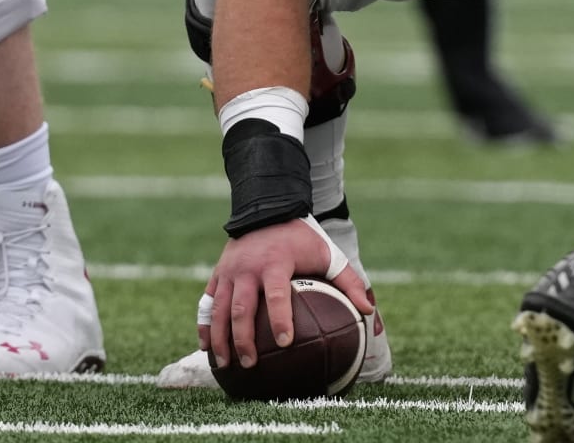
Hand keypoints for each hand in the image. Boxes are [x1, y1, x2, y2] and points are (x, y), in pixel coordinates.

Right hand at [202, 216, 372, 367]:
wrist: (267, 209)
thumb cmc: (301, 237)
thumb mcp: (328, 253)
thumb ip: (349, 282)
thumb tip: (368, 310)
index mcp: (275, 263)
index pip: (277, 295)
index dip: (280, 319)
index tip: (285, 343)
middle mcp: (248, 268)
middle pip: (241, 309)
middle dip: (244, 339)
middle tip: (252, 364)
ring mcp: (229, 272)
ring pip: (218, 310)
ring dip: (220, 339)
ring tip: (225, 365)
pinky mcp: (217, 274)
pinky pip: (206, 303)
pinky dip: (205, 326)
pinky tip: (207, 348)